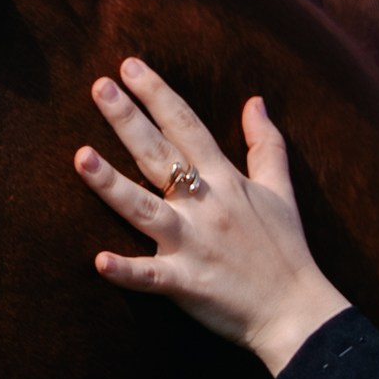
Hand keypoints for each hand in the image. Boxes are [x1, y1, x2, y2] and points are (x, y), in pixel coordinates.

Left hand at [77, 65, 348, 372]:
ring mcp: (194, 244)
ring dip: (111, 184)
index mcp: (226, 181)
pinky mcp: (187, 283)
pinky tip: (99, 260)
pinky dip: (126, 271)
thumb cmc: (287, 251)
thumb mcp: (282, 191)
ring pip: (144, 209)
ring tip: (80, 157)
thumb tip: (255, 101)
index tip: (129, 66)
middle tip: (98, 86)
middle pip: (160, 156)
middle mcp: (206, 206)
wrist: (298, 312)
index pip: (187, 126)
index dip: (157, 94)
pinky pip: (151, 277)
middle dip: (129, 120)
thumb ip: (266, 145)